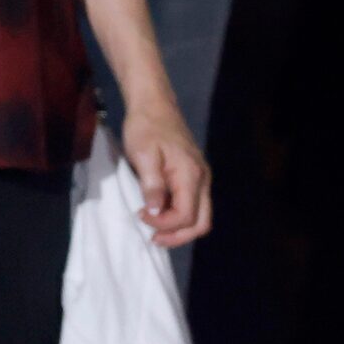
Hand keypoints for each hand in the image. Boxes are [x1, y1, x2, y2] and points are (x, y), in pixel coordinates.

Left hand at [119, 100, 211, 248]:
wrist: (155, 105)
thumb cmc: (146, 127)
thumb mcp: (143, 154)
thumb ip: (152, 183)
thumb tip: (155, 210)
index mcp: (191, 176)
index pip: (186, 215)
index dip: (164, 224)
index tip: (141, 216)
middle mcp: (202, 180)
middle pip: (202, 222)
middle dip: (178, 235)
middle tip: (153, 238)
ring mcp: (201, 178)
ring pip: (200, 216)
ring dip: (179, 228)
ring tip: (155, 230)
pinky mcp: (194, 176)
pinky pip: (194, 204)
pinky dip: (179, 215)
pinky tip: (160, 214)